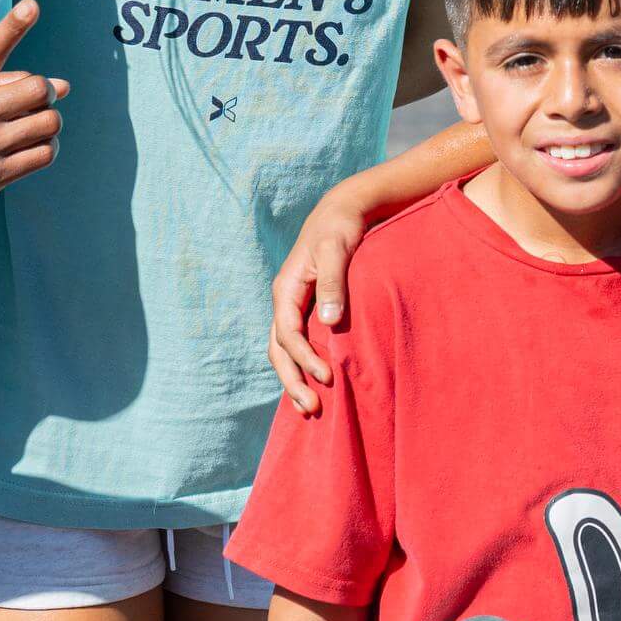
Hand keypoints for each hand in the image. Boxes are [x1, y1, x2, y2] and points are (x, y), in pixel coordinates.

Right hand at [0, 0, 66, 220]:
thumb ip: (4, 84)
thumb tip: (63, 86)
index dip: (13, 25)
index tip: (31, 6)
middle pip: (38, 88)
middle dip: (45, 93)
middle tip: (35, 101)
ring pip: (49, 122)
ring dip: (49, 123)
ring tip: (32, 127)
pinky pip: (45, 153)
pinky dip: (47, 147)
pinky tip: (32, 147)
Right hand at [268, 185, 373, 414]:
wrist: (342, 212)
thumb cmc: (340, 228)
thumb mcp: (337, 250)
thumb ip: (334, 284)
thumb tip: (330, 322)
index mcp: (286, 289)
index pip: (288, 333)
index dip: (305, 358)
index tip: (327, 377)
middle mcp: (284, 301)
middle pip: (279, 350)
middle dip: (292, 380)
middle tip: (312, 409)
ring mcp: (292, 306)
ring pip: (283, 351)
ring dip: (294, 379)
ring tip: (309, 408)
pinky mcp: (305, 308)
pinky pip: (296, 344)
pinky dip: (301, 366)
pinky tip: (314, 384)